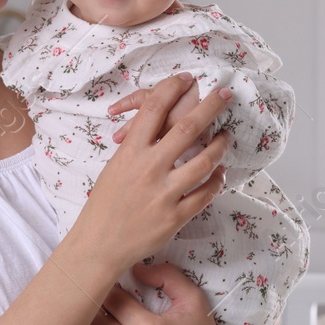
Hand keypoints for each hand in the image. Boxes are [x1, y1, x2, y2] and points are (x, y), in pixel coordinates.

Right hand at [58, 73, 229, 271]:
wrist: (98, 244)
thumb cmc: (105, 204)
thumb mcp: (115, 166)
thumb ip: (138, 146)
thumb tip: (161, 125)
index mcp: (130, 152)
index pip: (154, 109)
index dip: (172, 88)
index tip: (186, 80)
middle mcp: (149, 168)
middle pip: (187, 127)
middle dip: (210, 106)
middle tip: (225, 94)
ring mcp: (164, 193)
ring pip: (204, 161)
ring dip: (220, 146)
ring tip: (226, 137)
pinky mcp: (176, 216)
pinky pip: (205, 194)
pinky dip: (216, 180)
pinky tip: (219, 172)